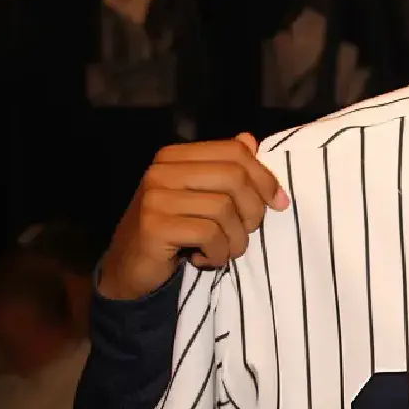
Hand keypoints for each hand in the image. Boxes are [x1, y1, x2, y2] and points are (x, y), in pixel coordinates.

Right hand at [98, 133, 289, 300]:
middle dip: (253, 211)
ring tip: (225, 250)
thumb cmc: (173, 231)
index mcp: (175, 157)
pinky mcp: (154, 226)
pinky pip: (209, 234)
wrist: (130, 268)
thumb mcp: (200, 198)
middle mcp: (162, 171)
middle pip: (234, 178)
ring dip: (236, 239)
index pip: (234, 152)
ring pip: (224, 209)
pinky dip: (218, 253)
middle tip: (246, 233)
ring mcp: (155, 197)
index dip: (264, 177)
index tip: (279, 202)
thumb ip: (224, 169)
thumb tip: (250, 141)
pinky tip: (205, 258)